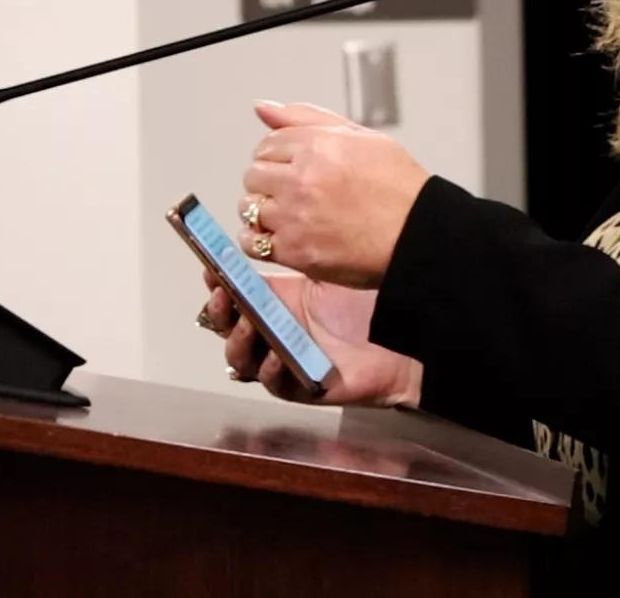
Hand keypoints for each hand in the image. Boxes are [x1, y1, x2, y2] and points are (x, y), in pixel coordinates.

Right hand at [199, 267, 421, 407]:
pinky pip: (277, 385)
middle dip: (220, 313)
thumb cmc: (373, 301)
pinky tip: (276, 355)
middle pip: (231, 329)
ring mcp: (288, 360)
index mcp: (280, 303)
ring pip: (244, 360)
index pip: (236, 297)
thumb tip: (267, 233)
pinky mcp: (305, 386)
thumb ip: (299, 256)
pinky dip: (271, 371)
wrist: (410, 334)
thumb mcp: (331, 272)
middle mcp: (278, 332)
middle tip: (222, 296)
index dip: (219, 286)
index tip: (210, 269)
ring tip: (249, 323)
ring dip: (240, 342)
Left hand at [237, 101, 428, 288]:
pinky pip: (253, 243)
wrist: (418, 236)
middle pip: (253, 176)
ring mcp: (295, 216)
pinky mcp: (295, 251)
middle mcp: (301, 179)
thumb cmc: (399, 189)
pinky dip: (261, 241)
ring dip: (263, 212)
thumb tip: (262, 107)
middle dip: (268, 183)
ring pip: (249, 208)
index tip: (291, 169)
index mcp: (317, 146)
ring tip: (291, 216)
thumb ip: (307, 118)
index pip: (267, 145)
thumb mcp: (360, 137)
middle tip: (293, 194)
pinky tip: (282, 238)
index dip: (277, 158)